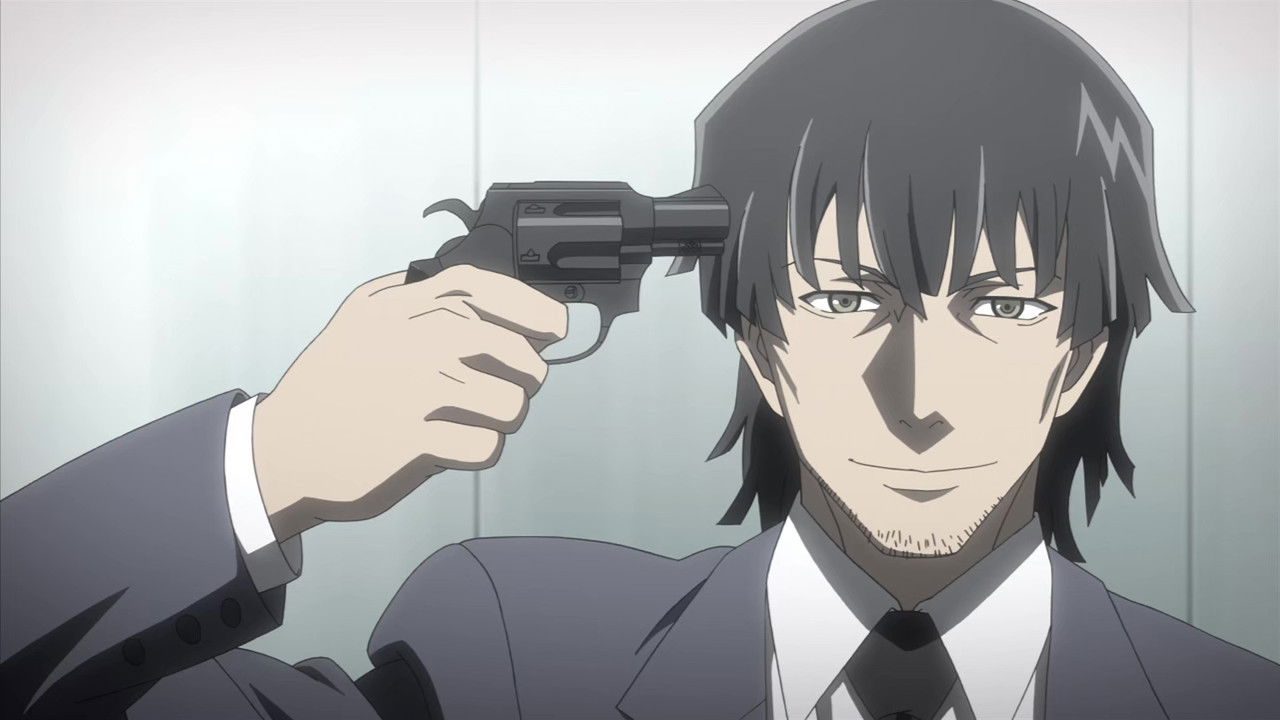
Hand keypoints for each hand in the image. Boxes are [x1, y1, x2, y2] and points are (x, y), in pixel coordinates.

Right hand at [251, 265, 567, 540]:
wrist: (281, 451)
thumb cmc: (334, 385)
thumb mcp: (364, 318)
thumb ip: (422, 295)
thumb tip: (504, 298)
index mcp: (404, 305)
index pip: (487, 290)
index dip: (533, 308)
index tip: (552, 328)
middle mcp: (416, 339)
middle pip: (520, 355)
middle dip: (524, 379)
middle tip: (497, 391)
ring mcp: (417, 390)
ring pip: (513, 404)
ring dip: (502, 418)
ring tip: (470, 418)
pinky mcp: (416, 441)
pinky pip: (488, 446)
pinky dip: (478, 451)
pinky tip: (450, 446)